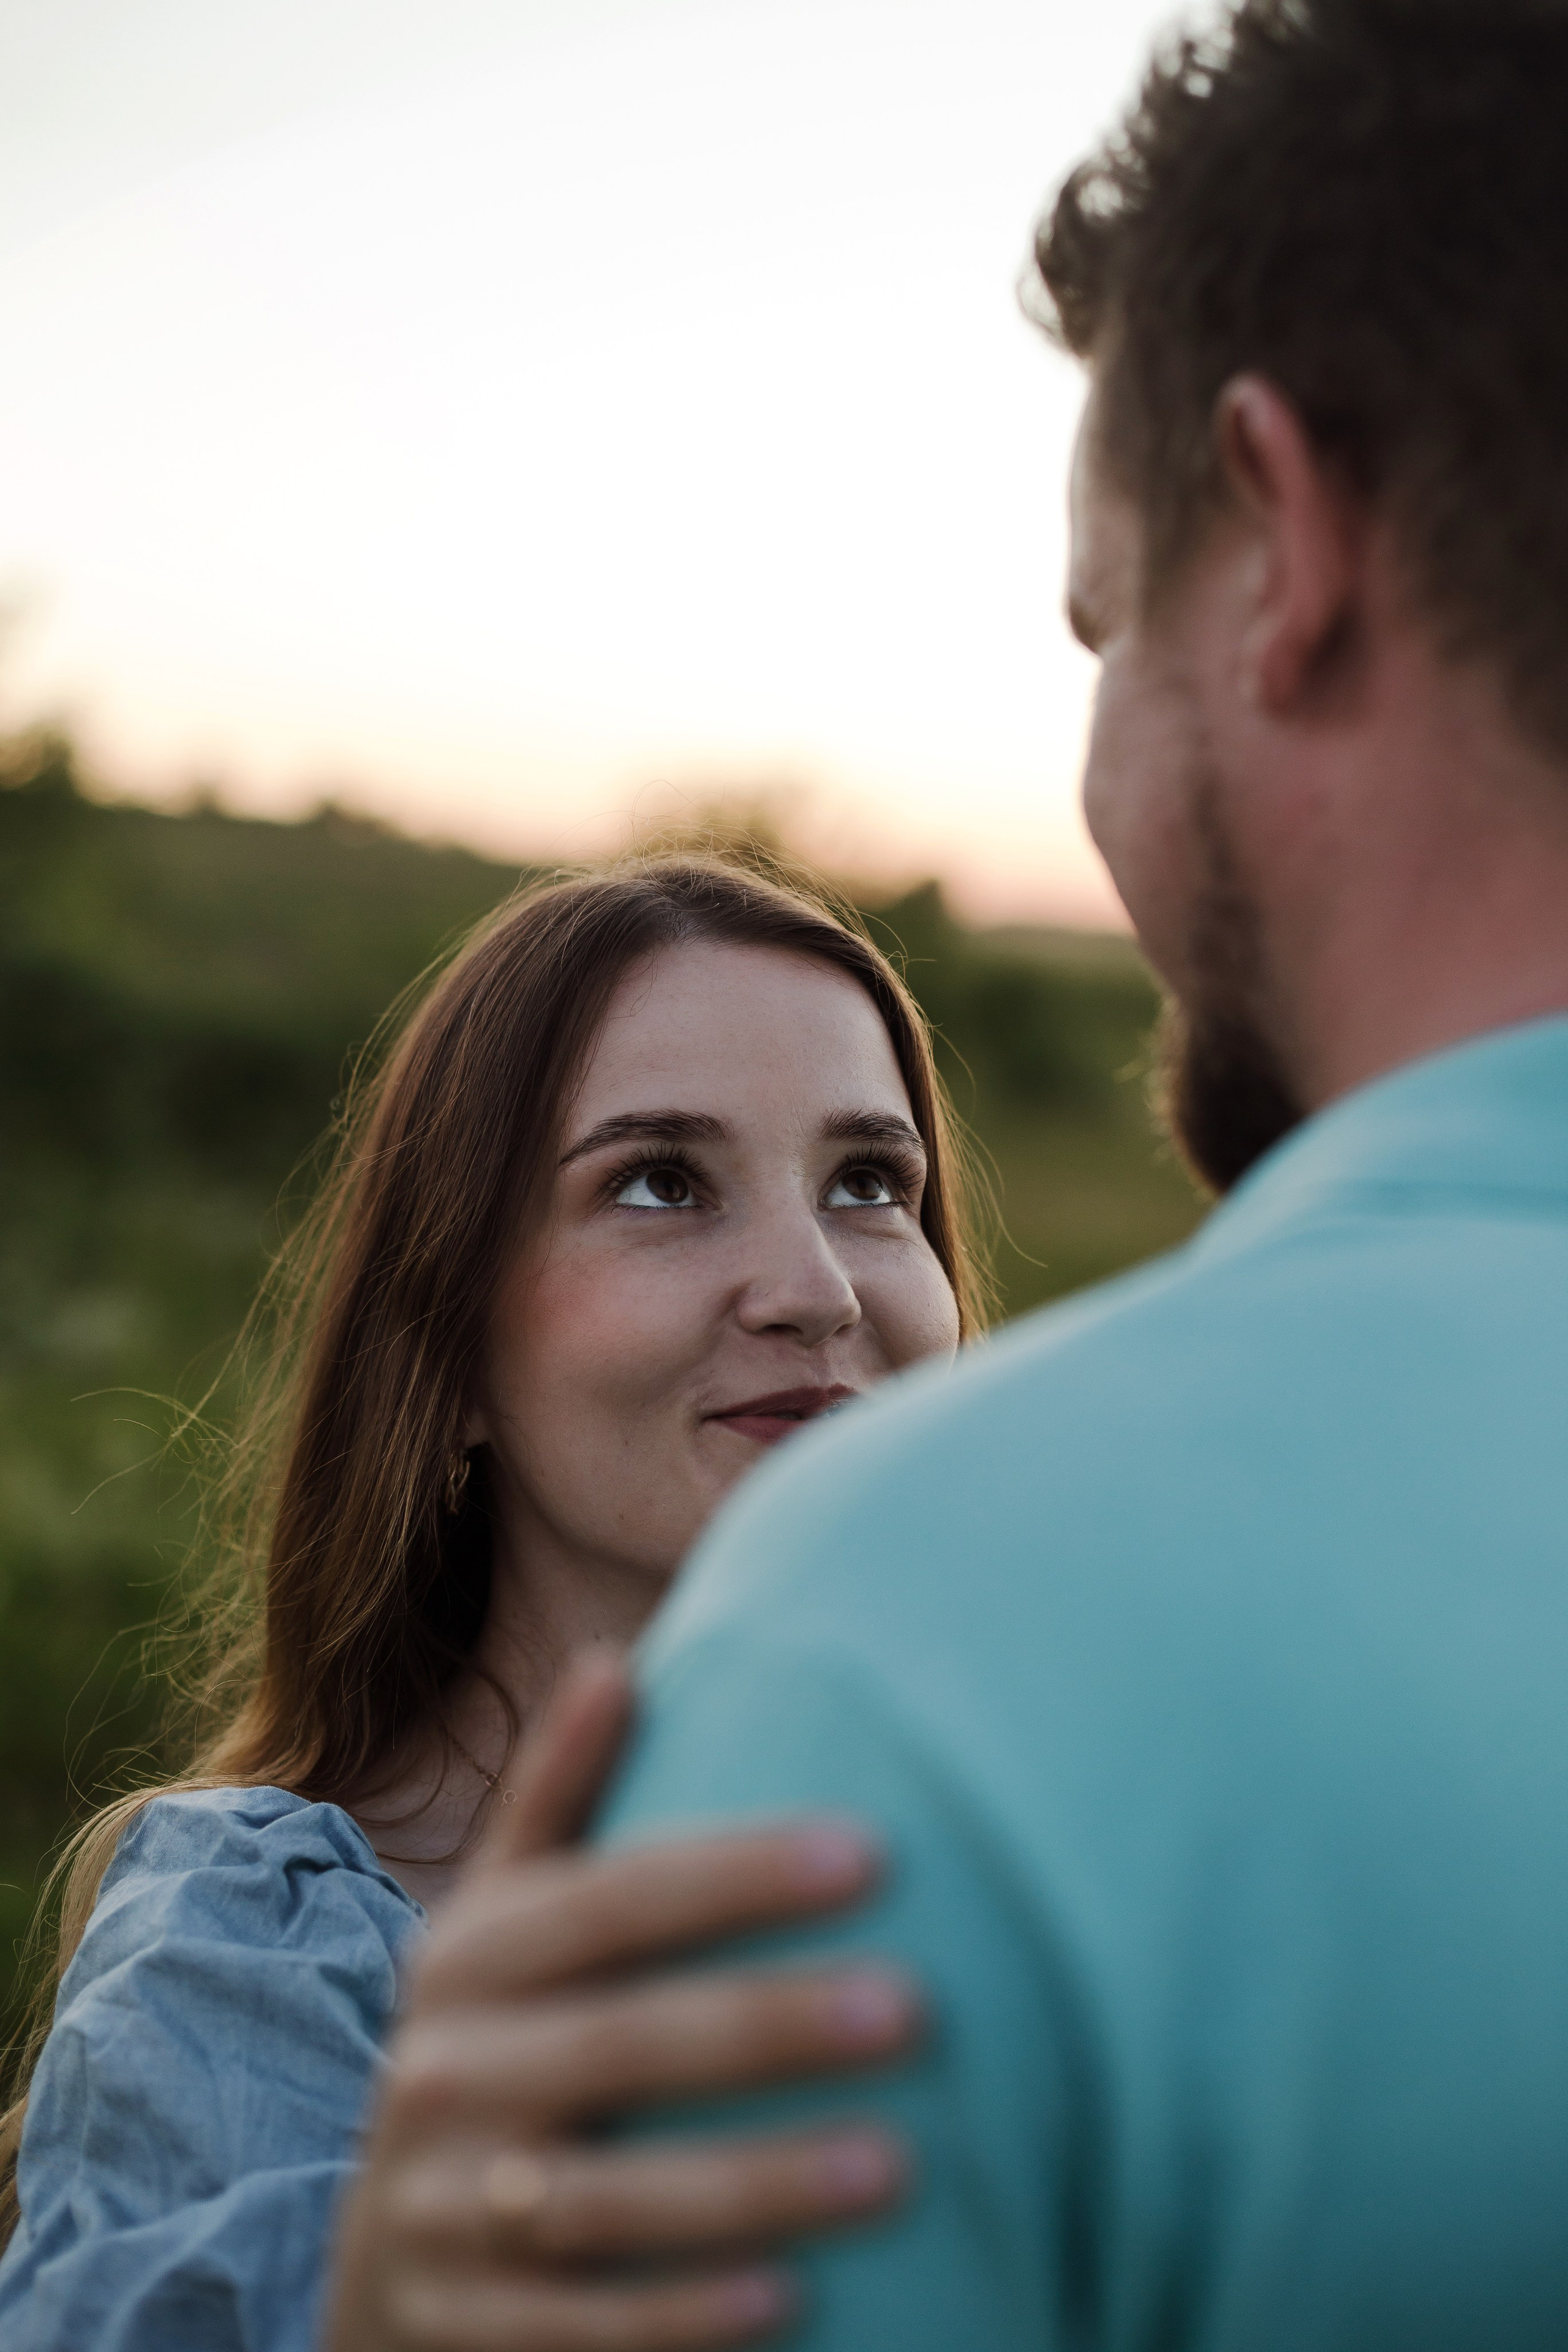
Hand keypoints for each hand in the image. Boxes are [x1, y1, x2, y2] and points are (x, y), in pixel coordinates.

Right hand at [324, 1652, 919, 2350]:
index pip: (612, 1901)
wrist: (377, 2259)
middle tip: (916, 2007)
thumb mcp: (497, 1925)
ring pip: (604, 2199)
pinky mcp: (459, 2325)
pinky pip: (582, 2326)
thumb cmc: (490, 2047)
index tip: (871, 1852)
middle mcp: (444, 2073)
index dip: (737, 1874)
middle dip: (768, 2024)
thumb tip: (617, 1657)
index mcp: (466, 1958)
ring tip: (897, 2165)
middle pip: (620, 2042)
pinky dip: (681, 2317)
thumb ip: (554, 1799)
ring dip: (751, 2184)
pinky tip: (793, 2300)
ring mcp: (444, 2209)